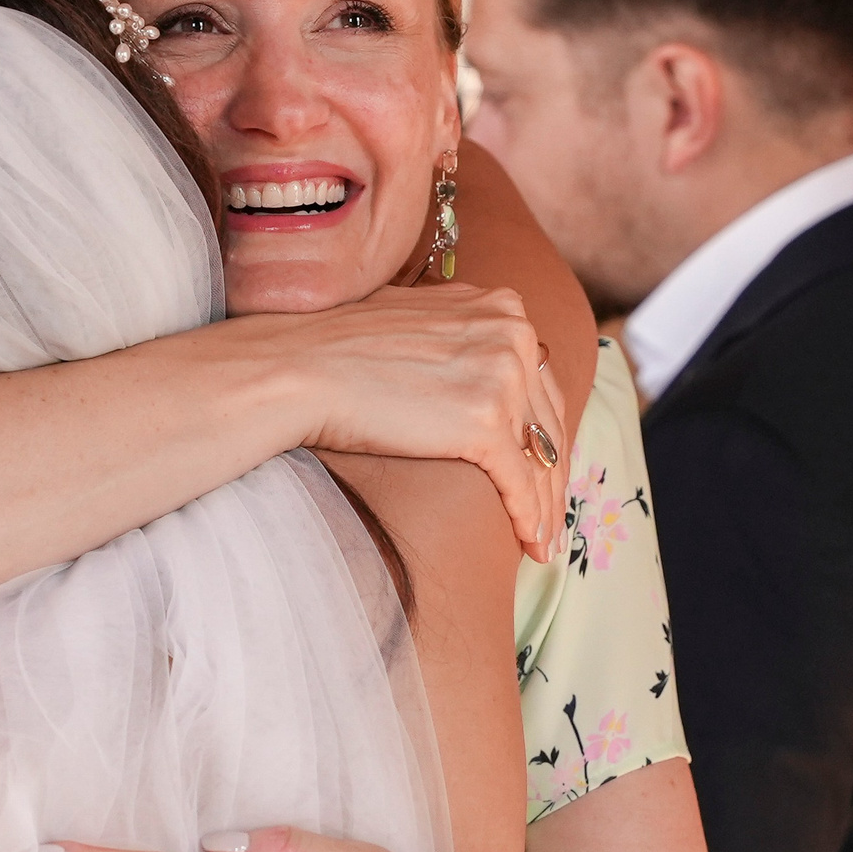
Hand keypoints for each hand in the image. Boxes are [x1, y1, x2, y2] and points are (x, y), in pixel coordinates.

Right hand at [266, 284, 569, 562]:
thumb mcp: (418, 320)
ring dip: (546, 507)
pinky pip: (519, 481)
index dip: (545, 435)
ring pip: (541, 457)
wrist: (299, 369)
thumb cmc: (338, 349)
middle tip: (553, 519)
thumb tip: (472, 369)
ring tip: (544, 544)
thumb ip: (457, 336)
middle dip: (553, 477)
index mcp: (503, 307)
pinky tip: (530, 544)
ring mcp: (502, 376)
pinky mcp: (484, 422)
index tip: (545, 470)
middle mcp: (513, 333)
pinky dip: (529, 518)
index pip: (541, 384)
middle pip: (549, 422)